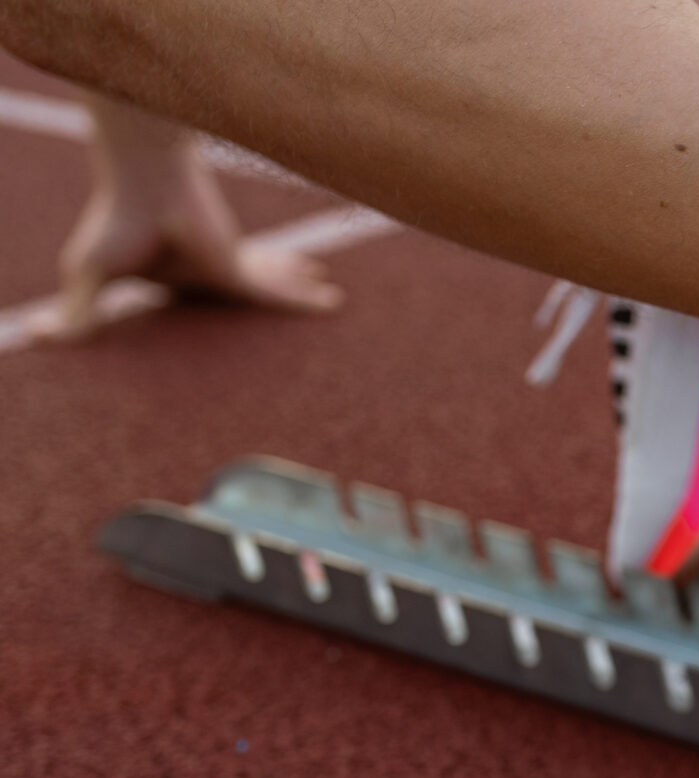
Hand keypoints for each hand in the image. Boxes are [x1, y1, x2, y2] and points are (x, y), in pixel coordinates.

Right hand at [33, 96, 342, 341]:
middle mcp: (206, 275)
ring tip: (324, 290)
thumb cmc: (116, 221)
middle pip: (243, 293)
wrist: (145, 182)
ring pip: (270, 288)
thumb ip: (74, 311)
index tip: (215, 320)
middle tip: (299, 295)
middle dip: (271, 291)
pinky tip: (330, 304)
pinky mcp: (243, 269)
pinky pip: (280, 295)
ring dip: (296, 288)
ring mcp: (227, 270)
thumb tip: (32, 338)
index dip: (206, 310)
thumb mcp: (88, 273)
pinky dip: (304, 302)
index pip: (196, 302)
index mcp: (173, 279)